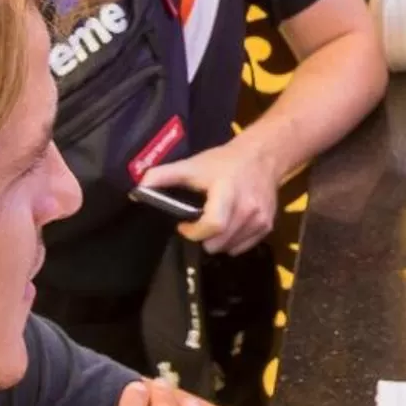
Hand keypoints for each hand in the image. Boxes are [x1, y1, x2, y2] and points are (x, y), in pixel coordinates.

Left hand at [140, 140, 281, 254]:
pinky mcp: (267, 226)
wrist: (263, 157)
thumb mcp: (193, 164)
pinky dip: (231, 241)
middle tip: (198, 223)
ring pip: (229, 248)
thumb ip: (163, 176)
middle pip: (218, 243)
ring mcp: (259, 219)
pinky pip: (242, 247)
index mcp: (228, 192)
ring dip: (217, 241)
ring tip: (214, 221)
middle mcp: (247, 209)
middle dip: (202, 238)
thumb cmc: (224, 162)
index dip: (194, 232)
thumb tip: (138, 190)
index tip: (184, 225)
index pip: (213, 225)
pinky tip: (229, 224)